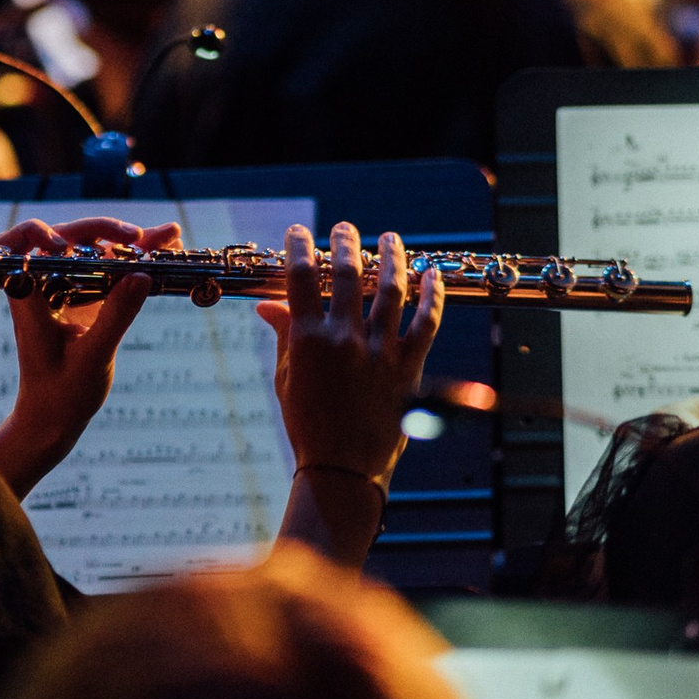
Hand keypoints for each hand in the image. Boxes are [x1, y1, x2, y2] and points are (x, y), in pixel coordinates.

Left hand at [0, 215, 180, 498]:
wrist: (54, 419)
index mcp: (30, 297)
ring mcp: (66, 290)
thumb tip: (141, 275)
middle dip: (104, 231)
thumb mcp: (93, 358)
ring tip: (167, 237)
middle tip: (140, 238)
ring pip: (94, 251)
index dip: (42, 235)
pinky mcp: (86, 298)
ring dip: (128, 242)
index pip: (23, 248)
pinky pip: (109, 271)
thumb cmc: (60, 395)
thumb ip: (116, 315)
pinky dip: (134, 261)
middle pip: (69, 239)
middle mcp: (44, 286)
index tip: (65, 246)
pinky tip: (163, 252)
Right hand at [258, 222, 442, 486]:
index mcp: (308, 341)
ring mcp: (381, 352)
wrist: (344, 469)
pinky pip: (425, 322)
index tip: (298, 233)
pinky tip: (431, 275)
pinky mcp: (409, 367)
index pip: (299, 279)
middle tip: (346, 229)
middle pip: (345, 274)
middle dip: (345, 244)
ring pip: (389, 289)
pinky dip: (431, 295)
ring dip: (391, 257)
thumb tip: (268, 304)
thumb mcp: (286, 380)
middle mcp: (345, 340)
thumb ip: (284, 336)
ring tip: (390, 238)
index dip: (298, 249)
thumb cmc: (308, 426)